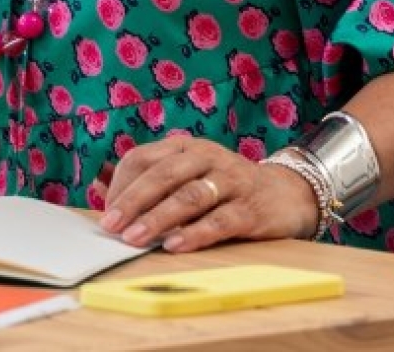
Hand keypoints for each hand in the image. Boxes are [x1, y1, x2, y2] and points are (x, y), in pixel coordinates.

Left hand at [95, 135, 319, 252]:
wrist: (286, 193)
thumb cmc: (226, 188)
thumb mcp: (193, 175)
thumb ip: (158, 187)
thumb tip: (109, 203)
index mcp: (186, 147)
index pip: (143, 158)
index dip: (122, 185)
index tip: (106, 214)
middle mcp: (206, 157)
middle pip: (163, 174)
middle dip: (134, 200)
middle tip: (111, 225)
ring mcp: (230, 180)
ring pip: (188, 196)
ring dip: (158, 218)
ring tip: (135, 238)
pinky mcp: (249, 208)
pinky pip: (218, 220)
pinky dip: (194, 233)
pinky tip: (174, 246)